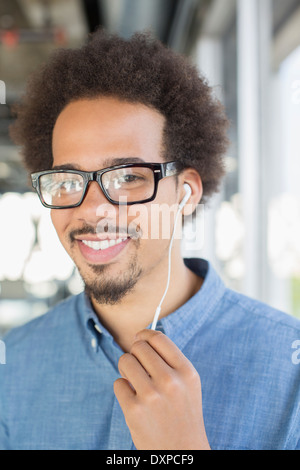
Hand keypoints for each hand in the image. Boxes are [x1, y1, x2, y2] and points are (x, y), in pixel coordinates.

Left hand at [114, 329, 209, 449]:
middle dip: (135, 353)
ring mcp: (151, 396)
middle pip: (139, 347)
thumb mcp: (188, 384)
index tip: (139, 338)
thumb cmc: (183, 414)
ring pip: (125, 361)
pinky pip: (118, 383)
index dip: (145, 335)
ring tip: (135, 382)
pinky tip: (134, 400)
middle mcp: (171, 381)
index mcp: (187, 372)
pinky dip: (123, 390)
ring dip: (126, 369)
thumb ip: (170, 360)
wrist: (181, 452)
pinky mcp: (134, 410)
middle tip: (139, 367)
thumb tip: (141, 337)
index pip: (159, 338)